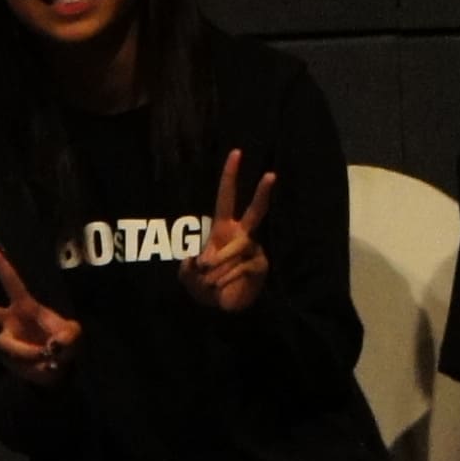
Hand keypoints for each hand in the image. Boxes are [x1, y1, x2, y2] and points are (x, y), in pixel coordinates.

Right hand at [0, 240, 84, 386]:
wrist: (61, 370)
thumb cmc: (65, 343)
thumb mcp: (73, 334)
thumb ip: (67, 336)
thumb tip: (51, 345)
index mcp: (25, 306)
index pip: (11, 281)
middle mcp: (11, 321)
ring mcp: (8, 340)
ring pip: (8, 345)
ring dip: (30, 352)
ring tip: (48, 359)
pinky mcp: (7, 360)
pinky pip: (18, 364)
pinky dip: (36, 369)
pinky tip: (45, 369)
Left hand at [180, 145, 279, 313]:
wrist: (218, 307)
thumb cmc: (203, 285)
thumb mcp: (187, 275)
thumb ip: (189, 266)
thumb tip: (203, 259)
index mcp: (222, 228)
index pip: (227, 197)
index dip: (230, 176)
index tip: (236, 153)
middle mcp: (242, 235)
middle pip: (256, 211)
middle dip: (263, 193)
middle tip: (272, 174)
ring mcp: (253, 250)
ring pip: (239, 246)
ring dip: (219, 264)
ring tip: (208, 279)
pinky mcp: (260, 266)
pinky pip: (242, 266)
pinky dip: (226, 277)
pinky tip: (218, 286)